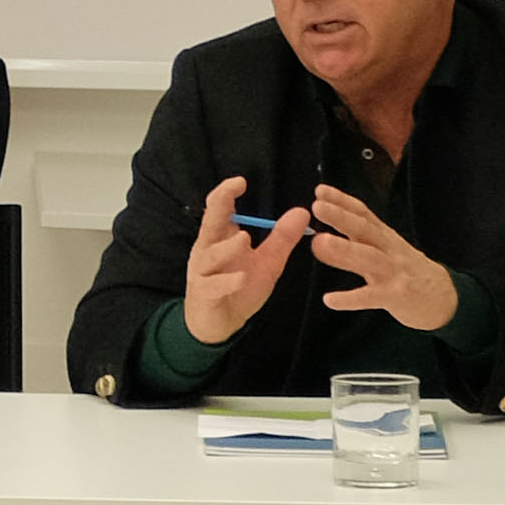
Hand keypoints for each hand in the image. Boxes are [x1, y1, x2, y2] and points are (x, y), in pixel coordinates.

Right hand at [179, 179, 317, 344]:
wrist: (218, 323)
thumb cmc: (238, 287)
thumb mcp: (267, 262)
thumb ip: (282, 238)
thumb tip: (302, 211)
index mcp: (220, 237)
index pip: (219, 209)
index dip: (226, 193)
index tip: (241, 181)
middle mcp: (207, 250)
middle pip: (209, 223)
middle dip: (218, 205)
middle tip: (230, 190)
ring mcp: (203, 271)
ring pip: (210, 255)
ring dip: (226, 247)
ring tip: (244, 239)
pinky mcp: (204, 294)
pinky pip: (213, 286)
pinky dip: (226, 282)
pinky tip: (240, 278)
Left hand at [309, 188, 462, 337]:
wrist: (446, 298)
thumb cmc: (408, 271)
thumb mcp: (388, 250)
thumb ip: (358, 241)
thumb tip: (318, 235)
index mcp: (386, 237)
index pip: (364, 214)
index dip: (343, 201)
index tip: (320, 190)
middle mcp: (390, 250)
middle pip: (365, 230)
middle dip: (342, 217)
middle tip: (317, 207)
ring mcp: (395, 272)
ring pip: (369, 258)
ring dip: (344, 250)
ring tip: (319, 243)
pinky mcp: (397, 296)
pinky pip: (370, 297)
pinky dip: (350, 299)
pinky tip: (329, 299)